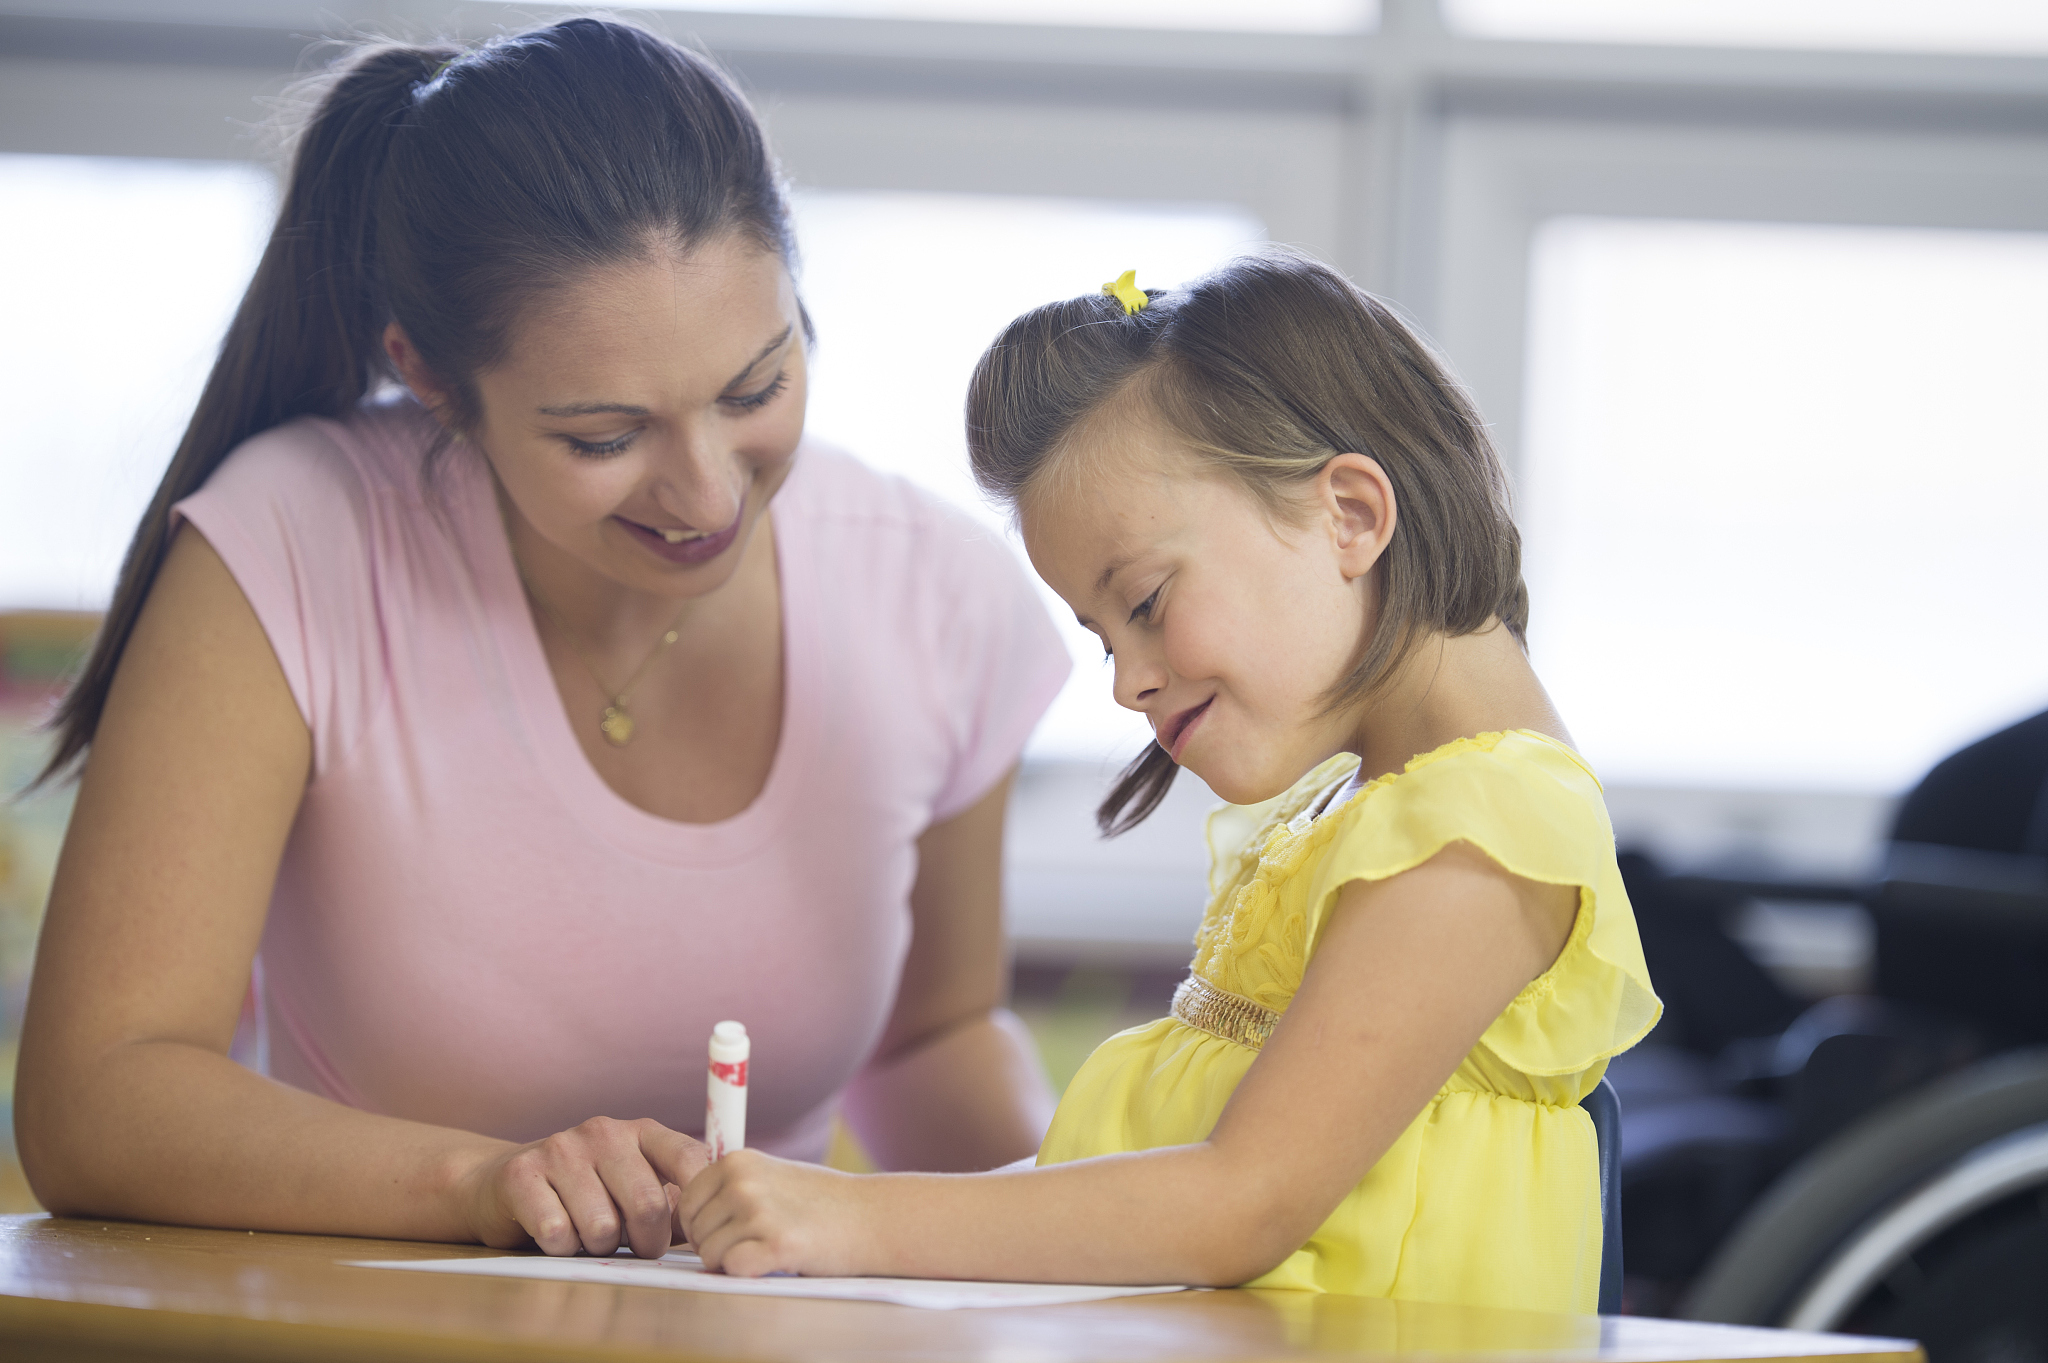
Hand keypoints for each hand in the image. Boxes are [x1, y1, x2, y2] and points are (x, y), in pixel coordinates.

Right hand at [457, 1116, 711, 1257]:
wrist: (501, 1186)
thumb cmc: (584, 1196)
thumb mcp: (633, 1189)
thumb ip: (673, 1204)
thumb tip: (709, 1230)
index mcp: (642, 1132)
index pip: (689, 1160)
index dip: (698, 1206)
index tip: (697, 1235)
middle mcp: (604, 1132)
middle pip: (648, 1203)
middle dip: (647, 1242)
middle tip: (638, 1249)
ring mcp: (561, 1148)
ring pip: (602, 1226)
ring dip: (598, 1247)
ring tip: (588, 1235)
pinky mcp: (521, 1174)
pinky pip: (557, 1233)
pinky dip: (561, 1248)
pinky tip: (555, 1235)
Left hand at [678, 1149, 872, 1276]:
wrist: (871, 1215)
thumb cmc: (822, 1201)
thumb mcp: (770, 1175)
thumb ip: (731, 1187)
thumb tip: (686, 1219)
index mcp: (736, 1161)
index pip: (687, 1202)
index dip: (703, 1224)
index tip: (731, 1229)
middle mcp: (742, 1182)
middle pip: (695, 1230)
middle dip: (716, 1244)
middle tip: (754, 1241)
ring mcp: (758, 1211)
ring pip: (710, 1253)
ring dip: (734, 1260)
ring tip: (770, 1247)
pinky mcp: (775, 1243)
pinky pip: (732, 1268)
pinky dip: (749, 1272)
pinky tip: (774, 1260)